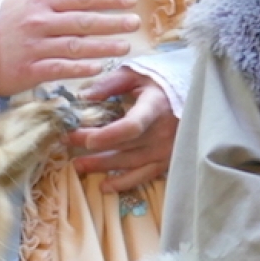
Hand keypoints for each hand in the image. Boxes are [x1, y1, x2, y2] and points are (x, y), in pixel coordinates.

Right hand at [0, 0, 139, 97]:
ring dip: (102, 46)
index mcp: (40, 3)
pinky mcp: (28, 70)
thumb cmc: (2, 24)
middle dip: (111, 21)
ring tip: (125, 47)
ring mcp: (33, 46)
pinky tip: (98, 67)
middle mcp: (38, 22)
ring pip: (75, 45)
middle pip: (82, 21)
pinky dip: (79, 68)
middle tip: (135, 23)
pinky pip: (59, 68)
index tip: (131, 0)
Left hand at [65, 65, 176, 190]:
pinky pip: (144, 175)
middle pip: (124, 145)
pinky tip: (105, 186)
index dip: (109, 135)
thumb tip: (82, 96)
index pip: (132, 126)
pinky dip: (124, 183)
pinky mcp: (167, 160)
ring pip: (130, 163)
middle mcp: (163, 131)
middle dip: (92, 146)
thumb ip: (109, 84)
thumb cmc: (159, 82)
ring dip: (102, 165)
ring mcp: (167, 149)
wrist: (193, 95)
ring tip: (77, 165)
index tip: (86, 138)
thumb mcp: (135, 74)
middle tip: (65, 142)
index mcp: (155, 107)